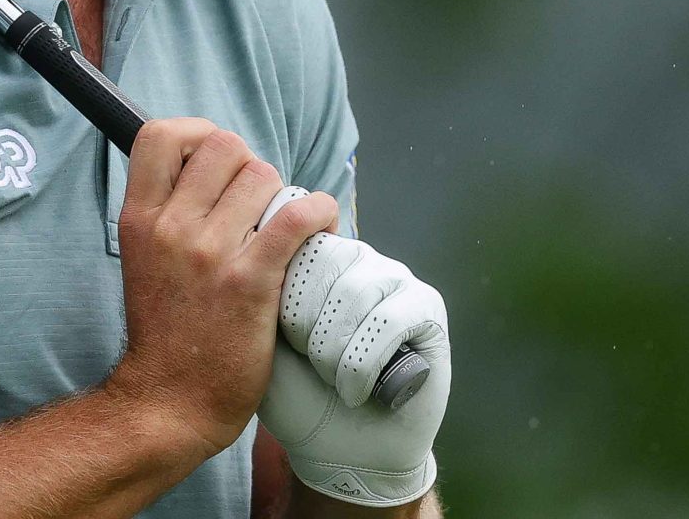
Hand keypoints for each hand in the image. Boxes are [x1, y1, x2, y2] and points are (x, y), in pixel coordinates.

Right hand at [104, 118, 340, 456]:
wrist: (169, 401)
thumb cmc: (164, 332)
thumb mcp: (142, 259)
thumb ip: (165, 213)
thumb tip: (209, 172)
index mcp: (138, 218)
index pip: (159, 134)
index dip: (196, 134)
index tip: (214, 161)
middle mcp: (170, 227)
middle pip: (223, 146)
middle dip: (248, 164)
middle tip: (256, 201)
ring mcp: (208, 253)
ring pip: (262, 176)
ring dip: (282, 193)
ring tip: (284, 224)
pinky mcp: (249, 282)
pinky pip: (295, 218)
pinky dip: (319, 211)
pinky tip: (322, 225)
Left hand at [259, 194, 450, 506]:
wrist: (338, 451)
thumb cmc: (296, 394)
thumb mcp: (262, 339)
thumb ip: (261, 288)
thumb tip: (265, 240)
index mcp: (314, 258)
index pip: (293, 237)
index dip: (281, 296)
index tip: (281, 339)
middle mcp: (357, 259)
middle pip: (325, 259)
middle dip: (304, 322)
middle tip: (306, 361)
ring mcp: (395, 279)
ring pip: (356, 289)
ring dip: (333, 348)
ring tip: (330, 379)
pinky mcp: (427, 309)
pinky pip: (391, 318)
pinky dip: (364, 361)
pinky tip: (356, 389)